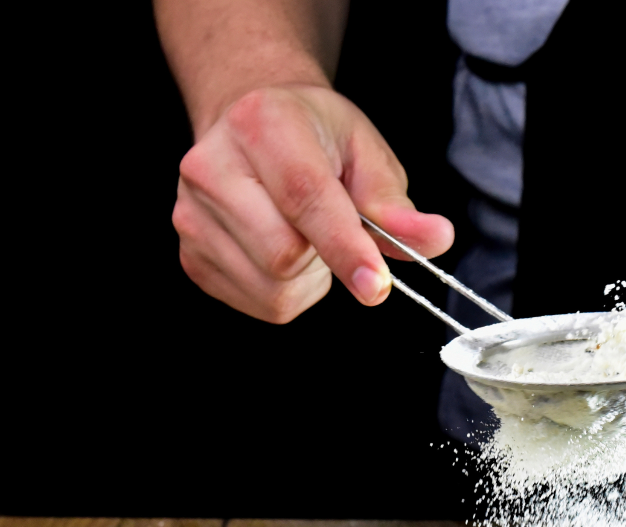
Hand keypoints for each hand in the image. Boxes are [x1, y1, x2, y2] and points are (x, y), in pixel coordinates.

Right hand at [172, 84, 453, 322]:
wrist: (250, 124)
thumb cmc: (313, 137)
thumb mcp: (365, 152)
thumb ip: (396, 203)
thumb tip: (434, 239)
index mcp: (261, 124)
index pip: (305, 199)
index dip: (345, 248)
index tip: (375, 285)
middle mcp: (211, 166)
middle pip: (282, 254)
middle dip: (325, 255)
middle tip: (331, 224)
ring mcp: (191, 214)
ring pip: (271, 287)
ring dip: (308, 278)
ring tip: (304, 234)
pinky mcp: (191, 255)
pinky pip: (258, 303)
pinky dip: (287, 291)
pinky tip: (283, 251)